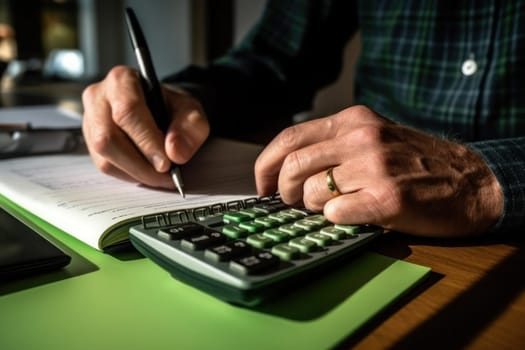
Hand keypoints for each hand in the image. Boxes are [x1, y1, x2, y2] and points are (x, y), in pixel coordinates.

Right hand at [82, 66, 209, 188]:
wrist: (162, 110)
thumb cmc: (172, 107)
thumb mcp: (191, 111)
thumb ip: (190, 127)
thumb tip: (175, 152)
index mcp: (121, 80)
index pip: (127, 112)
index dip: (146, 141)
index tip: (166, 163)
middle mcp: (98, 98)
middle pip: (108, 139)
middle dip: (140, 164)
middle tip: (166, 175)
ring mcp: (90, 121)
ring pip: (104, 158)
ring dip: (136, 173)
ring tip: (161, 176)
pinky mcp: (90, 142)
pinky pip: (106, 166)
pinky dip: (130, 175)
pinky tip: (148, 173)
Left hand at [255, 105, 502, 236]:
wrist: (470, 180)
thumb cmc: (415, 162)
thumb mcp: (374, 135)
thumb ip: (333, 143)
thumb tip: (286, 167)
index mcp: (352, 120)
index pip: (289, 138)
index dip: (266, 165)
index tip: (262, 185)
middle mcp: (361, 139)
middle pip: (294, 166)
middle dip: (284, 191)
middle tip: (293, 201)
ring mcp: (374, 168)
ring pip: (312, 192)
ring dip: (312, 207)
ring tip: (330, 207)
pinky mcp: (387, 199)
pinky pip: (336, 213)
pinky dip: (334, 219)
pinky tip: (350, 215)